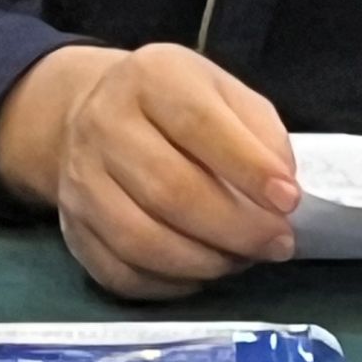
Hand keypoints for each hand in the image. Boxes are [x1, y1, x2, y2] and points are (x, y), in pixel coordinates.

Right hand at [0, 43, 300, 299]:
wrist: (90, 111)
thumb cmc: (172, 101)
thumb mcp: (220, 89)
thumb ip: (258, 129)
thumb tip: (281, 187)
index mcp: (152, 77)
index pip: (199, 123)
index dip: (247, 166)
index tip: (288, 199)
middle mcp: (106, 124)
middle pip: (169, 189)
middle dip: (234, 226)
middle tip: (277, 242)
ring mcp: (81, 181)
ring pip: (141, 239)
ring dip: (203, 261)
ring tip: (243, 260)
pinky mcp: (72, 229)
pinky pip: (120, 273)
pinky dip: (167, 284)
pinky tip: (200, 274)